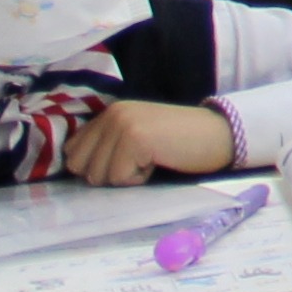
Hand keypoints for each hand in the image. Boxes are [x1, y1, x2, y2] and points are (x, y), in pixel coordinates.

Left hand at [62, 100, 238, 184]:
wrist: (219, 134)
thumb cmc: (179, 143)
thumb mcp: (135, 137)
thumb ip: (106, 144)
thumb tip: (74, 167)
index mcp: (109, 112)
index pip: (72, 152)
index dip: (95, 166)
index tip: (126, 161)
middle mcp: (112, 114)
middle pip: (80, 167)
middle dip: (108, 173)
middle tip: (140, 159)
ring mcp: (122, 124)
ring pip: (98, 176)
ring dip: (125, 177)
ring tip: (151, 159)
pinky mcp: (134, 139)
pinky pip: (119, 178)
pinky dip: (139, 179)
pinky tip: (158, 161)